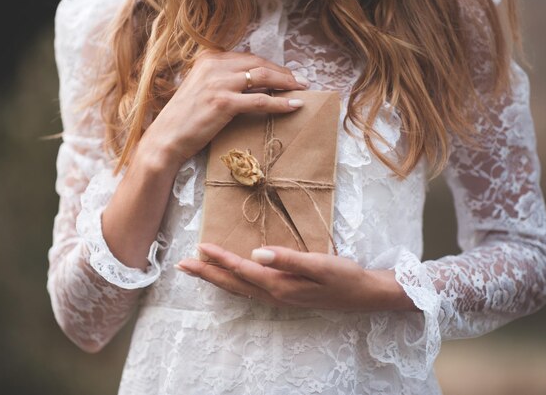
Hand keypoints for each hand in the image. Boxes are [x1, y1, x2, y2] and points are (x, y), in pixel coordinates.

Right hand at [135, 51, 309, 169]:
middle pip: (259, 63)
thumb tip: (254, 84)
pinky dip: (281, 103)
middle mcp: (213, 66)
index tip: (286, 73)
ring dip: (286, 84)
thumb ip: (223, 81)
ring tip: (301, 90)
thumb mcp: (202, 90)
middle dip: (283, 72)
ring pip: (263, 78)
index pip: (248, 57)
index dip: (271, 65)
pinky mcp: (224, 103)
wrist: (167, 139)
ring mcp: (218, 83)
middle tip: (300, 81)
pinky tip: (294, 106)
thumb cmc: (185, 119)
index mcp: (208, 59)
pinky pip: (261, 101)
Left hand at [175, 243, 418, 311]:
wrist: (364, 295)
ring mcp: (278, 298)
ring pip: (239, 289)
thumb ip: (287, 259)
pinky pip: (249, 291)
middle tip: (182, 265)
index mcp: (280, 285)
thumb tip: (256, 253)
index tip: (199, 247)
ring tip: (197, 270)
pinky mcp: (284, 296)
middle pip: (233, 284)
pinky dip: (233, 283)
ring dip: (216, 279)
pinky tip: (229, 279)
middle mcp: (274, 295)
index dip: (219, 259)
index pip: (242, 270)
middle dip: (206, 274)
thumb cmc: (344, 276)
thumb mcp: (319, 264)